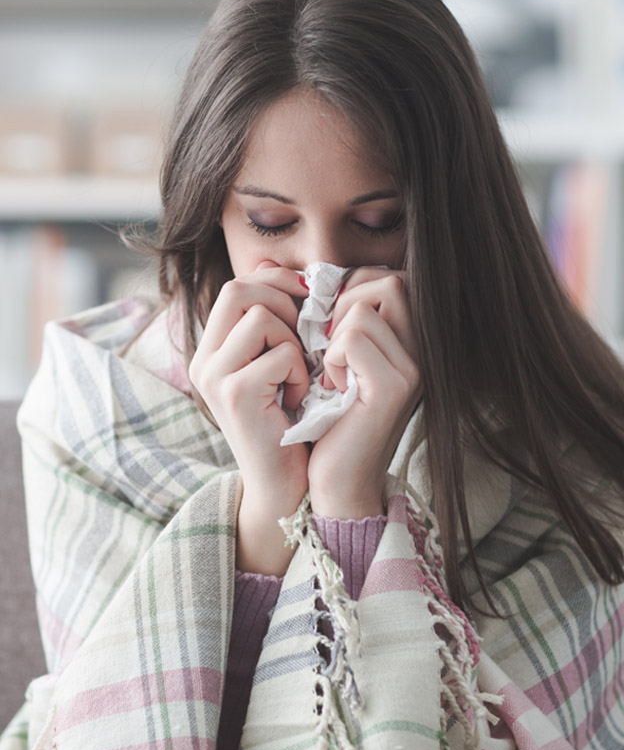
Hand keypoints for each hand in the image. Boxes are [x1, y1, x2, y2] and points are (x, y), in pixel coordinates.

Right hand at [189, 262, 309, 574]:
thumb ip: (273, 320)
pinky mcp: (235, 394)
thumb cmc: (290, 422)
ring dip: (294, 342)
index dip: (276, 282)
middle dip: (285, 303)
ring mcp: (215, 376)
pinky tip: (298, 399)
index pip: (237, 285)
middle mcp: (204, 360)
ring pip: (262, 317)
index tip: (307, 300)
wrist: (284, 484)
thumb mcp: (278, 363)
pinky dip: (300, 372)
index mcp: (212, 349)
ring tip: (298, 375)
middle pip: (241, 289)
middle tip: (304, 337)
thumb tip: (274, 265)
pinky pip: (281, 353)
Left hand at [308, 269, 420, 518]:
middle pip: (387, 282)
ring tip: (334, 373)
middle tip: (329, 346)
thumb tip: (313, 276)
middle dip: (344, 304)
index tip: (330, 328)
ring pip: (364, 308)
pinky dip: (331, 359)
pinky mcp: (393, 387)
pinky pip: (352, 338)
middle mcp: (423, 351)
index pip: (389, 279)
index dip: (351, 290)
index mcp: (412, 341)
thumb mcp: (338, 359)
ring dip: (334, 338)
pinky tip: (334, 387)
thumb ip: (340, 319)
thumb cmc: (329, 418)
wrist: (337, 479)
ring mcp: (413, 369)